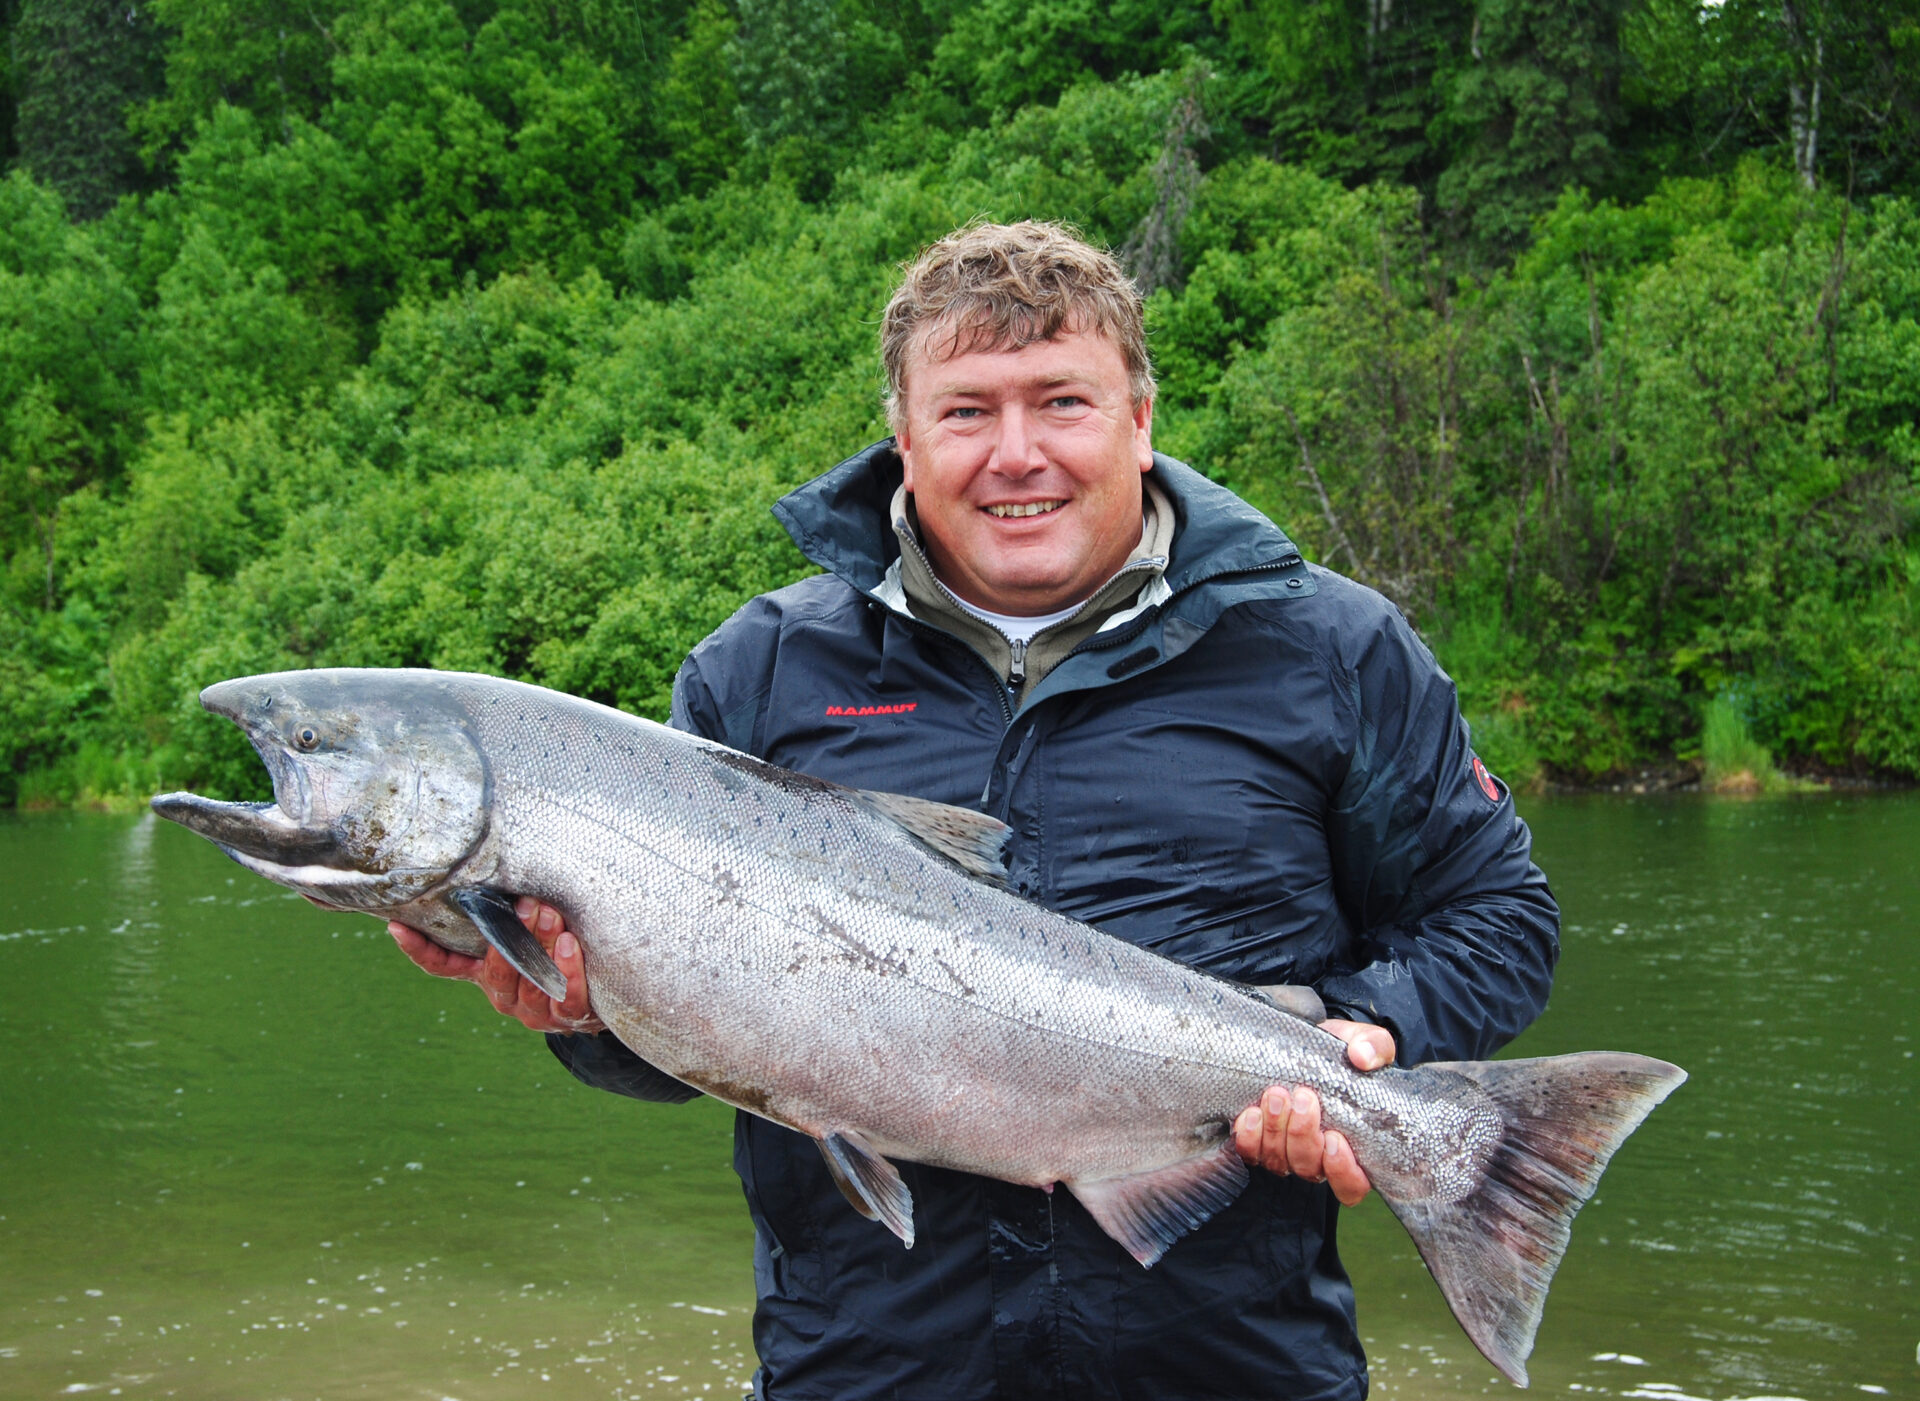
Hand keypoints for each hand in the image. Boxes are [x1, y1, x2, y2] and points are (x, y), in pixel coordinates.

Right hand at [388, 897, 604, 1034]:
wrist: (601, 992)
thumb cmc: (556, 949)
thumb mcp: (528, 928)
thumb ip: (510, 909)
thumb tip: (496, 857)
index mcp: (485, 973)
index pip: (442, 965)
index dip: (418, 949)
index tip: (398, 925)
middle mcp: (504, 995)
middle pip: (495, 972)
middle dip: (509, 937)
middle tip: (523, 904)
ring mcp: (534, 1010)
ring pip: (531, 984)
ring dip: (541, 945)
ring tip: (551, 915)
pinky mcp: (566, 1017)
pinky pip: (565, 999)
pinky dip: (568, 970)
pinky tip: (570, 944)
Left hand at [1232, 1019, 1395, 1206]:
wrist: (1306, 1047)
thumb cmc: (1343, 1055)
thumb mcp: (1367, 1044)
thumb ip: (1375, 1047)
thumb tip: (1364, 1058)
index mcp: (1354, 1147)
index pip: (1352, 1185)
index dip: (1343, 1171)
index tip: (1334, 1139)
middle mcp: (1318, 1157)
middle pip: (1309, 1168)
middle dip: (1302, 1135)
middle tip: (1302, 1098)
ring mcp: (1286, 1150)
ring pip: (1278, 1162)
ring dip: (1275, 1132)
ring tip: (1275, 1096)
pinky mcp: (1259, 1139)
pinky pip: (1249, 1152)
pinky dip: (1248, 1137)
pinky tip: (1250, 1113)